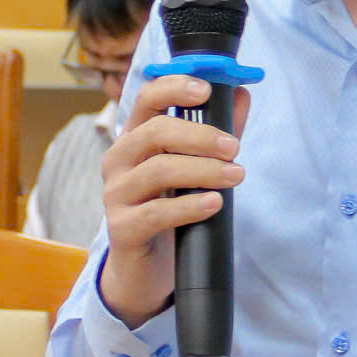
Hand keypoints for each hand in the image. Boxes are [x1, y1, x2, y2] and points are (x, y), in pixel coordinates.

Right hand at [95, 73, 249, 328]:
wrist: (146, 268)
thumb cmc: (171, 207)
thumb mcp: (195, 167)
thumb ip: (216, 132)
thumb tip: (240, 93)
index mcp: (134, 137)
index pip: (147, 99)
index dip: (174, 88)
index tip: (206, 89)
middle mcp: (118, 160)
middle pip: (155, 132)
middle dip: (200, 136)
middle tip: (234, 147)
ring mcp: (116, 194)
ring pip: (158, 170)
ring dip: (203, 170)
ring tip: (236, 175)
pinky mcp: (122, 228)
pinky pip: (156, 212)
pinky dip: (189, 205)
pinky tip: (214, 203)